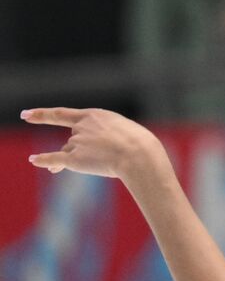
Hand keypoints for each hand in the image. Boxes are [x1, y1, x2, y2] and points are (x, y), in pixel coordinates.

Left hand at [21, 107, 165, 179]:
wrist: (139, 155)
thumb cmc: (141, 143)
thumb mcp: (126, 129)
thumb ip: (109, 134)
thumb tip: (98, 151)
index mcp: (94, 115)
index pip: (62, 115)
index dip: (42, 115)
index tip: (26, 115)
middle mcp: (81, 127)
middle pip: (73, 139)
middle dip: (84, 148)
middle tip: (102, 154)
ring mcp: (77, 142)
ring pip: (70, 151)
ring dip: (78, 159)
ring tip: (98, 165)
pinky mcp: (75, 159)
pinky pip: (54, 159)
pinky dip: (43, 160)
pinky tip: (34, 160)